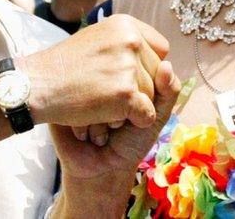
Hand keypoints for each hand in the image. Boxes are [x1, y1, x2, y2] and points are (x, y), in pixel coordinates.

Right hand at [22, 15, 168, 127]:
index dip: (147, 67)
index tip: (124, 77)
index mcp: (125, 24)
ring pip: (152, 96)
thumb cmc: (64, 69)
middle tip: (105, 93)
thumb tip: (169, 66)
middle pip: (158, 74)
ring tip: (100, 104)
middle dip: (139, 89)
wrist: (36, 88)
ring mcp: (128, 65)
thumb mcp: (101, 47)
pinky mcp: (125, 92)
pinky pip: (147, 114)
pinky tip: (107, 119)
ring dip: (130, 108)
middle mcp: (130, 39)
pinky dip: (132, 123)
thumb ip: (133, 51)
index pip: (160, 48)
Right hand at [49, 60, 179, 215]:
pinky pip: (78, 101)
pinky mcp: (64, 99)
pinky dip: (87, 123)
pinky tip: (85, 135)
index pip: (143, 65)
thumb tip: (166, 64)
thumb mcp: (157, 115)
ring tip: (102, 132)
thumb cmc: (131, 141)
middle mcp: (104, 74)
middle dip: (124, 107)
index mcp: (128, 73)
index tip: (137, 114)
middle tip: (118, 125)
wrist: (101, 169)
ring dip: (104, 118)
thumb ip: (169, 91)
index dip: (144, 93)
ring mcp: (83, 84)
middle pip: (121, 75)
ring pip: (99, 88)